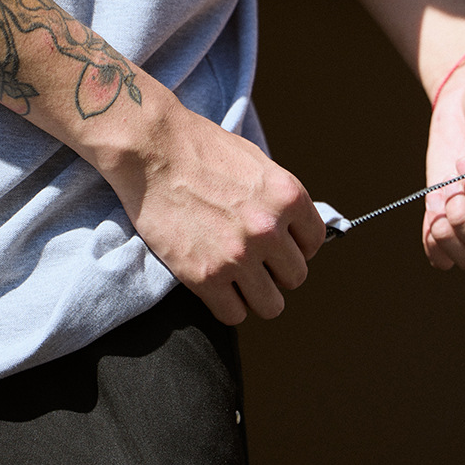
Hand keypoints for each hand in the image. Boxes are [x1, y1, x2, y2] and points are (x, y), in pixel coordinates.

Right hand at [98, 90, 324, 324]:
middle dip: (275, 271)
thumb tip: (291, 229)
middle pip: (295, 277)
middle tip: (252, 261)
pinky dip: (226, 305)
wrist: (150, 149)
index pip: (314, 243)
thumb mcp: (255, 163)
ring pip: (271, 305)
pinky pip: (233, 314)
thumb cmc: (200, 149)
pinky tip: (215, 287)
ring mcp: (238, 256)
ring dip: (256, 295)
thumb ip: (277, 199)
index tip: (276, 246)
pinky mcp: (205, 276)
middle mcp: (269, 230)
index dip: (295, 247)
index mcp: (288, 197)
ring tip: (237, 280)